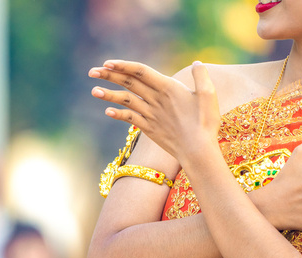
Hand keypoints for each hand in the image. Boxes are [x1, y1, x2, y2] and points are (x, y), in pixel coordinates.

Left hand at [89, 60, 220, 162]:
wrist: (198, 151)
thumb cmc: (206, 123)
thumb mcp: (209, 95)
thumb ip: (202, 77)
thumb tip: (198, 63)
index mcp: (168, 88)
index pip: (141, 71)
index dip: (123, 65)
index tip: (108, 62)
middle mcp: (156, 100)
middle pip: (129, 83)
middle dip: (110, 76)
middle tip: (92, 71)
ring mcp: (151, 115)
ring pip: (126, 101)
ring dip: (109, 94)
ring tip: (93, 90)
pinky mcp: (149, 128)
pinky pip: (130, 119)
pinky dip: (118, 115)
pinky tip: (107, 112)